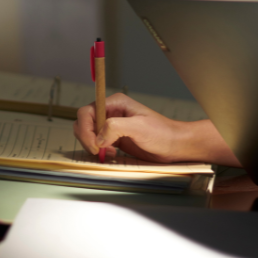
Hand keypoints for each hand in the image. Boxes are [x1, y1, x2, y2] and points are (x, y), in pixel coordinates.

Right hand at [73, 93, 240, 165]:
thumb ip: (116, 127)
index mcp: (116, 103)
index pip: (87, 111)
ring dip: (93, 145)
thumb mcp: (139, 127)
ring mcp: (112, 126)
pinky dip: (99, 151)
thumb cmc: (163, 133)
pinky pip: (96, 144)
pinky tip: (112, 154)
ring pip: (88, 134)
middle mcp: (111, 113)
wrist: (174, 145)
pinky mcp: (114, 139)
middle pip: (84, 123)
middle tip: (99, 151)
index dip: (85, 128)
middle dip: (88, 139)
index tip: (95, 144)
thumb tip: (99, 137)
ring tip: (109, 152)